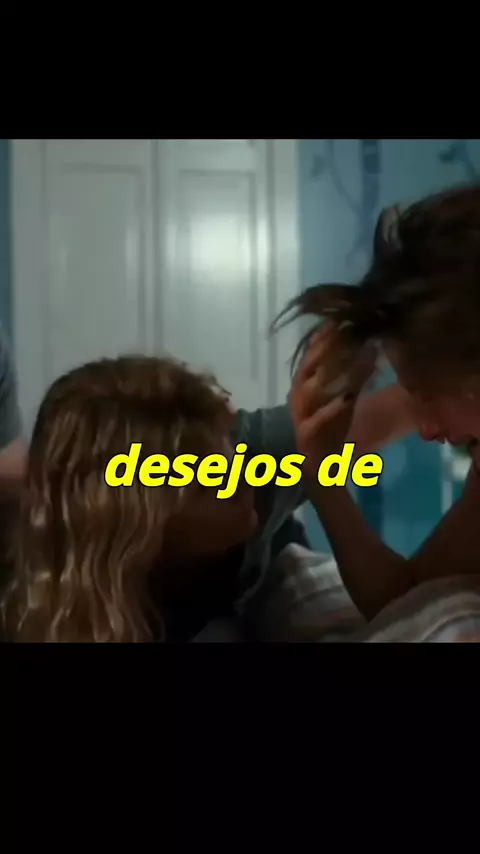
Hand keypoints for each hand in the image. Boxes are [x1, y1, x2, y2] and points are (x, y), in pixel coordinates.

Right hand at [289, 323, 375, 477]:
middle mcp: (298, 396)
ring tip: (346, 358)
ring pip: (309, 389)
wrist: (320, 467)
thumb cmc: (332, 428)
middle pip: (307, 366)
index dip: (324, 335)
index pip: (312, 354)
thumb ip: (356, 376)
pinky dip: (330, 409)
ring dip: (327, 374)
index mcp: (304, 384)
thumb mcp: (346, 398)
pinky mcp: (306, 434)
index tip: (341, 318)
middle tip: (343, 331)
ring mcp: (300, 415)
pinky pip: (317, 419)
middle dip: (323, 348)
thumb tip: (372, 349)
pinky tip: (347, 399)